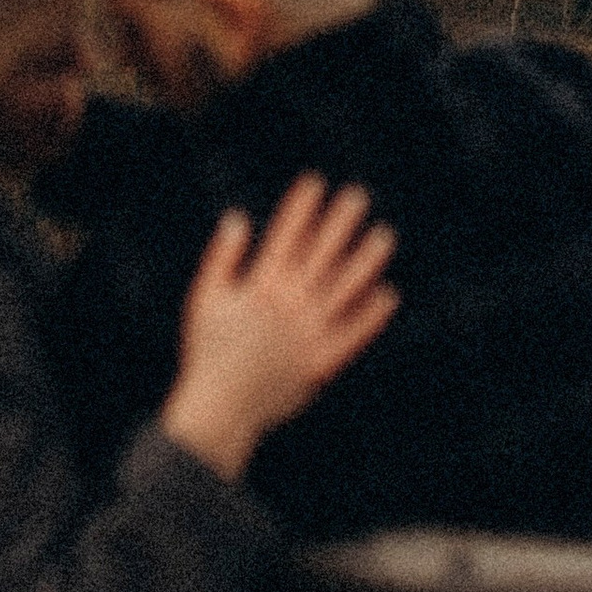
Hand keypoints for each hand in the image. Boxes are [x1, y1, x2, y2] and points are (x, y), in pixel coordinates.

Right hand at [158, 176, 398, 482]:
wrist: (222, 409)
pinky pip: (354, 333)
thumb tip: (237, 218)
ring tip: (383, 235)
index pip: (286, 236)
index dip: (302, 207)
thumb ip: (222, 257)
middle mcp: (290, 304)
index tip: (315, 182)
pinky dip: (371, 314)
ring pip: (345, 288)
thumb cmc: (208, 353)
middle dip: (340, 222)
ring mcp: (310, 332)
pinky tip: (387, 294)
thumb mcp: (204, 298)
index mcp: (261, 287)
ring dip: (366, 260)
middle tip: (358, 196)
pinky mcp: (324, 362)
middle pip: (321, 254)